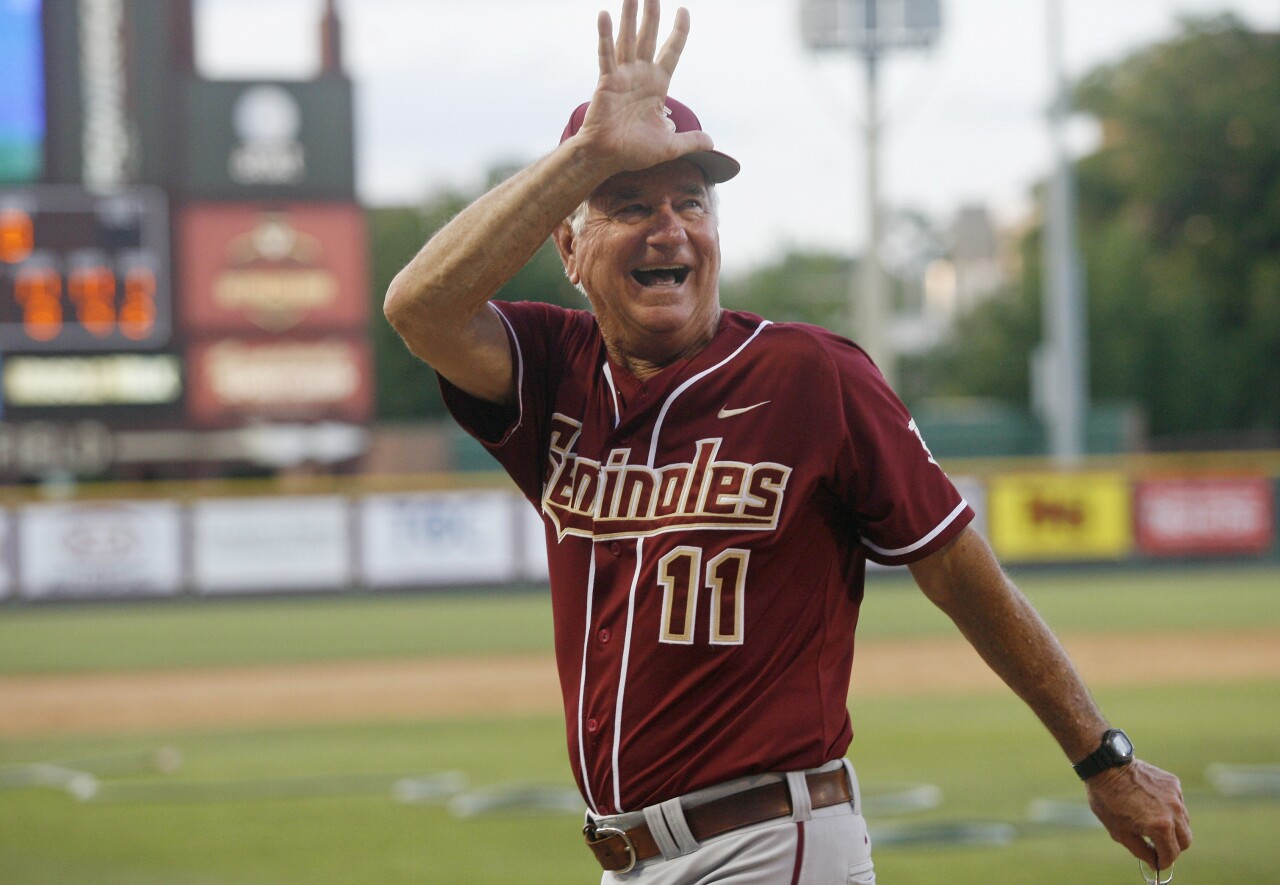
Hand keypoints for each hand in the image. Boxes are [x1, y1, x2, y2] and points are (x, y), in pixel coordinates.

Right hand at [573, 0, 714, 174]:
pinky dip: (605, 36)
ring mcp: (622, 76)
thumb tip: (711, 142)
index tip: (683, 10)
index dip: (679, 31)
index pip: (671, 50)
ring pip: (628, 39)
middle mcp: (640, 75)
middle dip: (652, 14)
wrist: (608, 159)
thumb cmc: (634, 152)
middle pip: (649, 37)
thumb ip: (690, 140)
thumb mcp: (670, 146)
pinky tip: (604, 15)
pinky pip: (606, 55)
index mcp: (657, 85)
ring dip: (629, 16)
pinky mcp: (607, 82)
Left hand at [1086, 759, 1191, 869]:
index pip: (1172, 854)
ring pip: (1184, 822)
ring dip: (1173, 828)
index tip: (1156, 862)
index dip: (1163, 862)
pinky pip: (1179, 803)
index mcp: (1161, 826)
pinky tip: (1152, 805)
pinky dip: (1170, 809)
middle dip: (1172, 847)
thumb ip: (1141, 851)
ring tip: (1152, 823)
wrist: (1106, 767)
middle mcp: (1174, 811)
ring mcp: (1176, 796)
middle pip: (1185, 841)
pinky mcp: (1174, 783)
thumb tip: (1154, 863)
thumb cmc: (1108, 800)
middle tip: (1157, 846)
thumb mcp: (1119, 832)